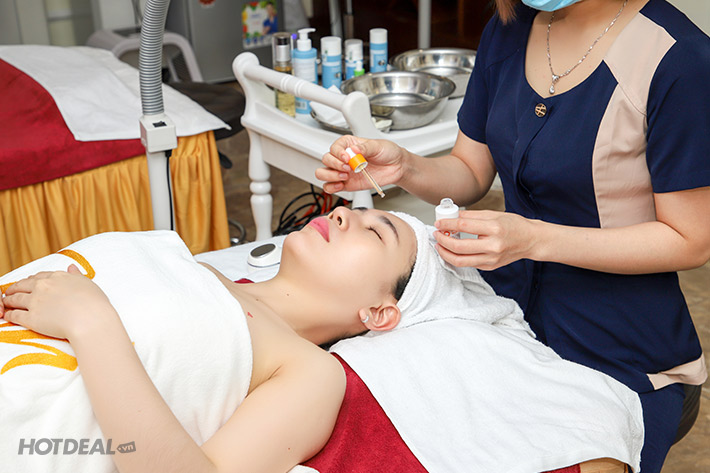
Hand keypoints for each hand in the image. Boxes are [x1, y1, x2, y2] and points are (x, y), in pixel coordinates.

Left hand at [0, 265, 114, 339]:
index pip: (40, 276)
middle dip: (15, 288)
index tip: (28, 283)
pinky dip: (9, 315)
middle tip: (10, 291)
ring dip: (8, 300)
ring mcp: (36, 302)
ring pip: (16, 299)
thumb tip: (71, 267)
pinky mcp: (32, 318)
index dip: (32, 280)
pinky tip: (7, 316)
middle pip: (23, 285)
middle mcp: (44, 287)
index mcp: (58, 277)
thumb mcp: (88, 283)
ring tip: (5, 303)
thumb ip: (76, 275)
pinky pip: (15, 316)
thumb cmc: (94, 303)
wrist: (91, 320)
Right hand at [316, 135, 405, 193]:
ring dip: (331, 175)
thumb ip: (365, 148)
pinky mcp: (346, 184)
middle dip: (335, 165)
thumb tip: (354, 150)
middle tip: (348, 168)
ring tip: (345, 176)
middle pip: (326, 159)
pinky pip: (330, 187)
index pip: (334, 147)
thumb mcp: (378, 146)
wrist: (396, 167)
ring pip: (323, 173)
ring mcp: (342, 171)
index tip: (347, 157)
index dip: (338, 153)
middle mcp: (343, 158)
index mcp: (348, 145)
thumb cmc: (387, 153)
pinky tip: (341, 185)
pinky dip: (332, 187)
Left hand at [434, 210, 537, 269]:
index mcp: (494, 228)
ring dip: (445, 253)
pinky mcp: (490, 267)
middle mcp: (493, 246)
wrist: (531, 240)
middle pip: (459, 247)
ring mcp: (492, 259)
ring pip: (461, 261)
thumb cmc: (514, 225)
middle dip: (442, 241)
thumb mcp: (494, 214)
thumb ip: (472, 216)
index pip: (464, 226)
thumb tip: (453, 216)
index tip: (438, 223)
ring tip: (439, 245)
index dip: (447, 224)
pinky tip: (451, 251)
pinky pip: (468, 264)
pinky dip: (456, 258)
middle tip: (436, 234)